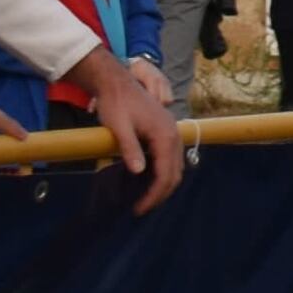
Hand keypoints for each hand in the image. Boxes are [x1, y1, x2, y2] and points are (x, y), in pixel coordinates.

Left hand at [71, 52, 188, 208]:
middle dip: (160, 194)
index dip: (154, 194)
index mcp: (165, 136)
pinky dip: (164, 173)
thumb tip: (139, 172)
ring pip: (176, 167)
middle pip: (175, 173)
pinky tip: (149, 179)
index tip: (139, 209)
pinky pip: (171, 158)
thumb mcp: (118, 127)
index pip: (165, 174)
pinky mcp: (167, 132)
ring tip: (146, 198)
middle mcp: (175, 136)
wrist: (118, 83)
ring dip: (163, 185)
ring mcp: (173, 133)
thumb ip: (130, 148)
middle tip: (142, 208)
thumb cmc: (116, 104)